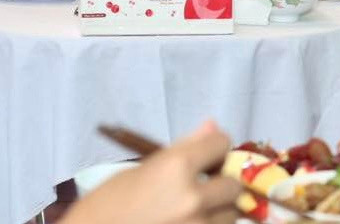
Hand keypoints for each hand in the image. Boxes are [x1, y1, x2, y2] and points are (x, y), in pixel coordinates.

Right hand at [66, 122, 241, 223]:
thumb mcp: (140, 170)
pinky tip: (185, 222)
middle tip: (200, 189)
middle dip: (220, 184)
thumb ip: (182, 150)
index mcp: (175, 167)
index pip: (221, 143)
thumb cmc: (107, 206)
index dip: (214, 149)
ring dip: (217, 211)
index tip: (206, 156)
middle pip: (233, 185)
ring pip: (230, 215)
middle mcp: (192, 197)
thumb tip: (213, 125)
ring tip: (189, 212)